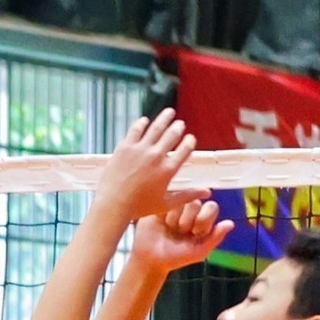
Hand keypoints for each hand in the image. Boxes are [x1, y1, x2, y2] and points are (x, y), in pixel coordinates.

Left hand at [96, 108, 200, 226]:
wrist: (112, 204)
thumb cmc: (139, 207)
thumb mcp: (166, 203)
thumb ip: (187, 195)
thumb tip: (207, 192)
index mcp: (168, 170)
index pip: (185, 149)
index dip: (190, 142)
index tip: (190, 139)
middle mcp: (156, 156)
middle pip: (172, 134)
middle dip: (178, 127)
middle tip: (180, 124)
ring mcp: (140, 150)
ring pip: (156, 127)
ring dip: (164, 118)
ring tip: (169, 112)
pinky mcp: (125, 147)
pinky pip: (136, 130)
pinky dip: (142, 123)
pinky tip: (145, 120)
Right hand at [129, 191, 226, 272]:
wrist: (150, 260)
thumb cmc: (175, 258)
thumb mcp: (198, 251)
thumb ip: (215, 238)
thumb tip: (230, 224)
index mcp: (203, 219)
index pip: (211, 207)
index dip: (204, 219)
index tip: (195, 233)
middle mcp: (191, 210)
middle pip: (195, 203)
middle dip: (187, 221)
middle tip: (179, 232)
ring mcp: (175, 206)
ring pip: (181, 201)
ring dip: (174, 218)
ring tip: (168, 229)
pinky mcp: (160, 204)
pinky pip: (166, 200)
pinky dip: (164, 213)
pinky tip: (160, 222)